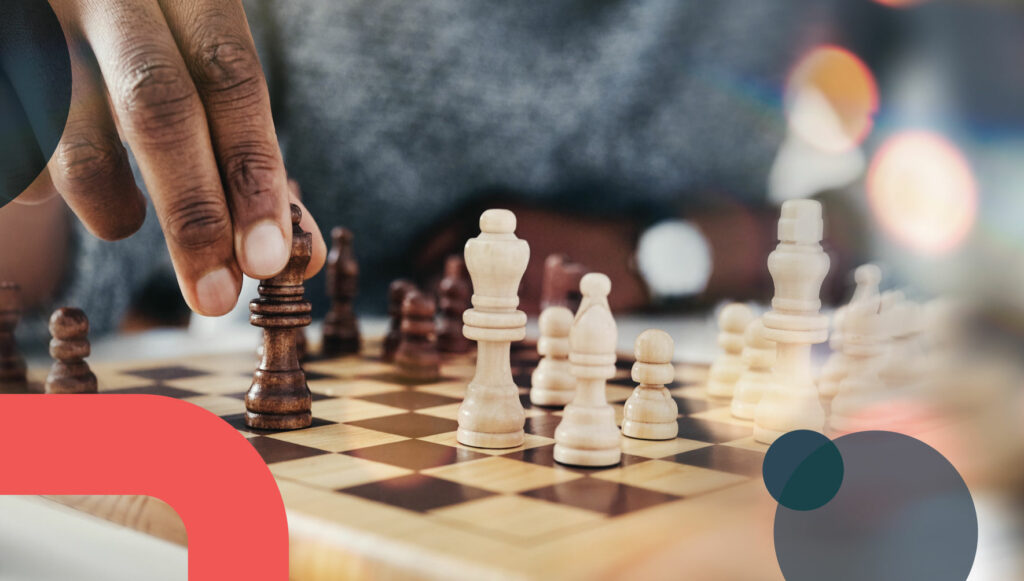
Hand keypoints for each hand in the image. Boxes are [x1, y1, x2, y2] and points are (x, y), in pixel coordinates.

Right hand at [31, 0, 325, 314]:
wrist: (54, 1)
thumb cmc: (139, 49)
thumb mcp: (198, 76)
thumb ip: (245, 154)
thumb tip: (299, 254)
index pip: (231, 80)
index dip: (252, 175)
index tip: (269, 261)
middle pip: (160, 109)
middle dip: (195, 216)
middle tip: (216, 298)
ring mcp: (39, 17)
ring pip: (75, 132)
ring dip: (111, 207)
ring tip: (122, 223)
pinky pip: (17, 147)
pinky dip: (39, 186)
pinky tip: (46, 183)